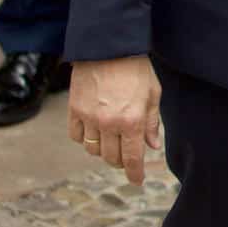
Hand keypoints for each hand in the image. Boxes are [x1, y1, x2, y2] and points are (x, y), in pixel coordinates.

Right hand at [68, 56, 162, 184]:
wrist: (108, 45)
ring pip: (93, 150)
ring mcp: (90, 117)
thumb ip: (151, 122)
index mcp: (132, 120)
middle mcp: (110, 123)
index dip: (135, 174)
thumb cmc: (135, 67)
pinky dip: (84, 138)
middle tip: (126, 155)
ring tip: (111, 140)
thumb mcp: (152, 93)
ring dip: (103, 150)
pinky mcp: (74, 109)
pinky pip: (76, 136)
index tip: (137, 181)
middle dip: (120, 161)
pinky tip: (93, 130)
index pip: (132, 159)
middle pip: (111, 158)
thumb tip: (153, 146)